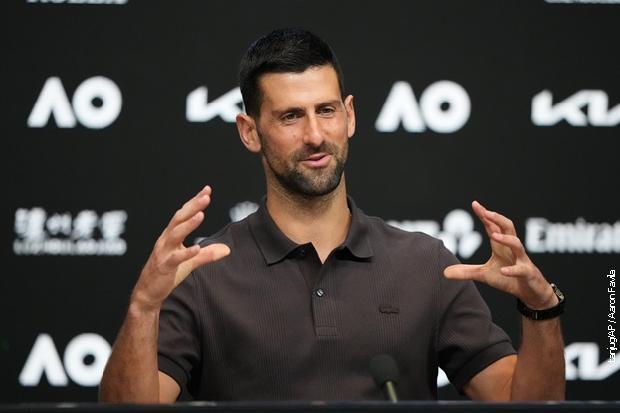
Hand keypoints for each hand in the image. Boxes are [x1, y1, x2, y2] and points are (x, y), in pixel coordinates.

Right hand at [131, 185, 230, 310]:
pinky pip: (175, 258)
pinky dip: (186, 253)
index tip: (207, 190)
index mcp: (170, 235)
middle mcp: (165, 240)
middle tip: (206, 196)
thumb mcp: (190, 262)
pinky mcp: (165, 267)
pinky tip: (197, 248)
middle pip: (179, 219)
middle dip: (192, 206)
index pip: (183, 214)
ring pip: (175, 234)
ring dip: (188, 224)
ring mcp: (163, 253)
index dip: (194, 202)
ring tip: (201, 215)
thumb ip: (207, 254)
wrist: (148, 292)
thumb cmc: (167, 273)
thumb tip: (227, 249)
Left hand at [443, 201, 555, 309]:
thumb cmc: (508, 279)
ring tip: (494, 236)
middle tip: (486, 212)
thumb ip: (466, 271)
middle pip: (508, 228)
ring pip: (517, 245)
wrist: (530, 292)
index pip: (493, 226)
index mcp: (501, 246)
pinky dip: (513, 270)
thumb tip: (444, 272)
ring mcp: (522, 261)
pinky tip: (503, 270)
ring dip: (506, 239)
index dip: (485, 215)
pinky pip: (521, 270)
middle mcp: (512, 250)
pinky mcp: (528, 274)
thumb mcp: (484, 275)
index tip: (475, 204)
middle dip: (498, 219)